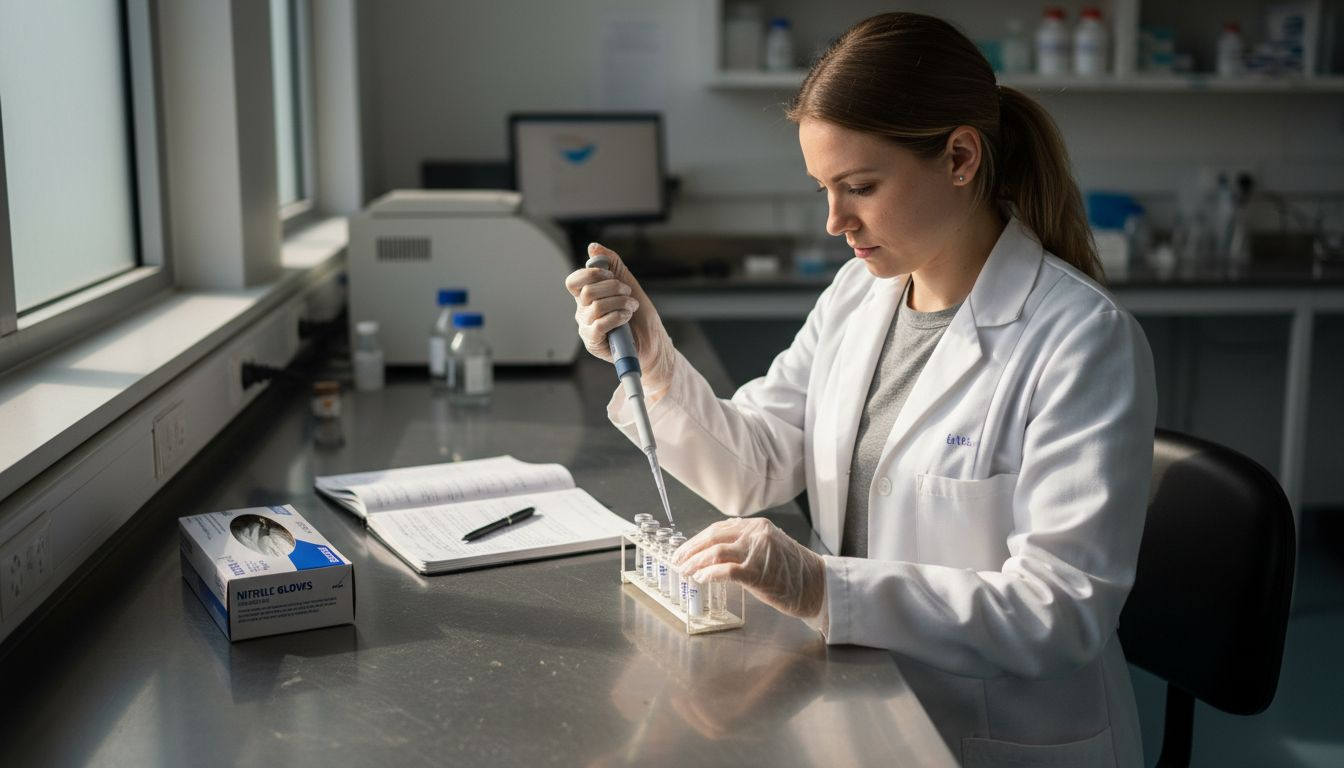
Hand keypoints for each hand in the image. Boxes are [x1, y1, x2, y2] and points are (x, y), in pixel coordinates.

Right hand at [564, 243, 675, 392]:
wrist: (653, 341)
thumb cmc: (640, 316)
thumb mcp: (628, 283)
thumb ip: (612, 264)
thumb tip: (593, 247)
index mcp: (587, 297)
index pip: (574, 281)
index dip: (590, 274)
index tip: (611, 276)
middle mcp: (583, 312)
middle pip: (587, 291)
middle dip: (614, 288)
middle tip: (628, 294)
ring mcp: (586, 328)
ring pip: (596, 307)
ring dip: (621, 303)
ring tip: (632, 307)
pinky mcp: (593, 343)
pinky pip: (599, 324)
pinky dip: (618, 317)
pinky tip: (627, 318)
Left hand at [673, 517, 825, 619]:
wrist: (817, 585)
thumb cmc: (793, 571)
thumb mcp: (769, 548)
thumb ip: (745, 545)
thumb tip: (716, 553)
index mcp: (757, 526)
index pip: (718, 528)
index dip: (697, 540)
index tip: (684, 550)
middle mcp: (756, 534)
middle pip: (712, 536)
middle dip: (690, 549)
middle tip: (677, 560)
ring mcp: (757, 552)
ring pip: (715, 551)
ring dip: (695, 562)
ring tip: (685, 571)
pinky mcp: (757, 572)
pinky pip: (725, 570)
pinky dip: (709, 574)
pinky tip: (701, 579)